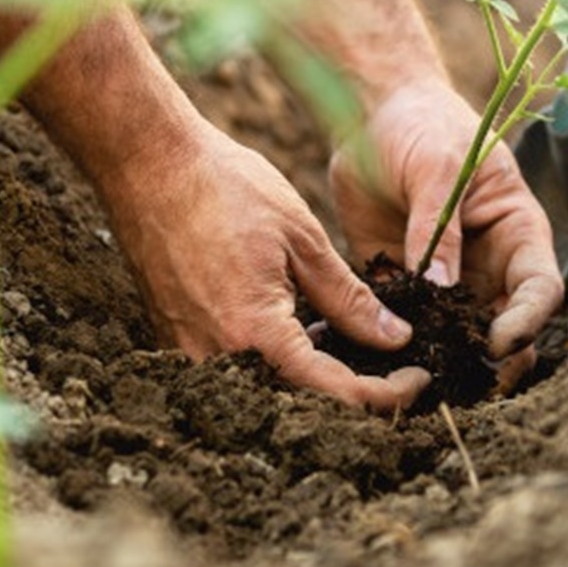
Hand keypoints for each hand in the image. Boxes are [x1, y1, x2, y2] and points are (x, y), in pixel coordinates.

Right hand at [97, 117, 429, 409]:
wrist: (147, 163)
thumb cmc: (225, 188)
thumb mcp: (303, 239)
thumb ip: (350, 299)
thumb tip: (395, 339)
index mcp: (256, 334)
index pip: (337, 394)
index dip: (388, 395)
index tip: (420, 377)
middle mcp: (218, 357)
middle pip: (300, 403)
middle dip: (354, 391)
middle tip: (392, 365)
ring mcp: (189, 351)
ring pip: (267, 389)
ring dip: (313, 375)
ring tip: (346, 336)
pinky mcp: (175, 336)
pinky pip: (236, 367)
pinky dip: (275, 357)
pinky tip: (298, 322)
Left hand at [330, 80, 563, 379]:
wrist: (371, 112)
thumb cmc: (421, 125)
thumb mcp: (437, 167)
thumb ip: (439, 227)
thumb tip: (441, 290)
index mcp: (515, 231)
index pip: (540, 288)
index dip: (527, 321)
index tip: (498, 342)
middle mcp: (487, 263)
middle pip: (504, 326)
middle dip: (491, 359)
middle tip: (463, 382)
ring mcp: (445, 278)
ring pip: (456, 335)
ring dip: (442, 359)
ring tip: (418, 382)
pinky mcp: (402, 282)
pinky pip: (404, 322)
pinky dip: (393, 342)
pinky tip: (371, 360)